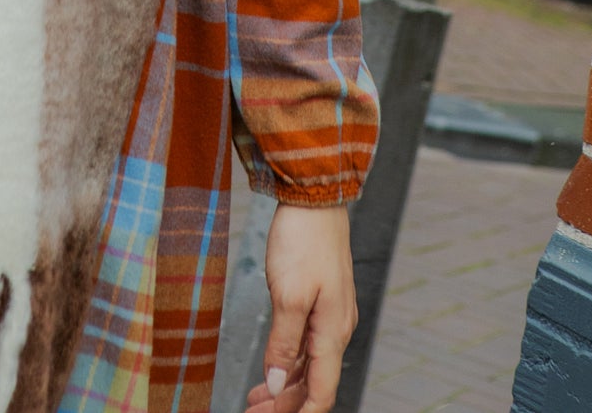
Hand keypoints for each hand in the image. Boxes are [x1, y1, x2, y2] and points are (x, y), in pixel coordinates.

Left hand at [243, 203, 356, 412]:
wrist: (314, 199)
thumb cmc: (303, 241)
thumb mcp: (288, 296)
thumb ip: (284, 345)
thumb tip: (278, 386)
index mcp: (333, 332)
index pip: (321, 392)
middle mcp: (336, 328)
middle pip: (314, 382)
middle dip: (285, 403)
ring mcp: (329, 314)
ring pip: (309, 365)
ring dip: (284, 385)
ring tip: (255, 401)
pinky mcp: (319, 300)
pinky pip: (306, 344)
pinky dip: (287, 361)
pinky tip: (271, 368)